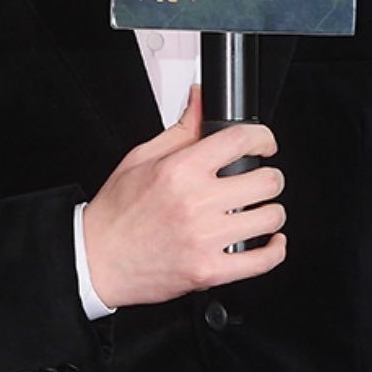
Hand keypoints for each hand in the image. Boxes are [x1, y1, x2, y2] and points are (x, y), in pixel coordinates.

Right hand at [82, 84, 285, 306]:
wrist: (97, 259)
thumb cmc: (117, 213)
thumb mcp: (142, 158)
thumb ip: (180, 130)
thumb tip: (200, 101)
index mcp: (180, 170)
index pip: (241, 140)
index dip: (263, 137)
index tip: (264, 143)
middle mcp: (196, 203)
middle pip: (266, 180)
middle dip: (269, 177)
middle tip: (258, 181)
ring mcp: (205, 239)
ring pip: (270, 218)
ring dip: (270, 212)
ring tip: (257, 211)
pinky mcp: (209, 270)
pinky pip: (262, 261)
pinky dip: (275, 251)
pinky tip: (270, 242)